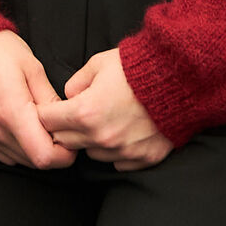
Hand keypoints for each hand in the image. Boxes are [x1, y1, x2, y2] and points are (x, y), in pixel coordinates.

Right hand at [0, 31, 71, 168]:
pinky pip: (3, 154)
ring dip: (34, 149)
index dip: (64, 154)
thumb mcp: (32, 67)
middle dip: (52, 150)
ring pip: (19, 160)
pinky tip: (21, 126)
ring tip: (38, 124)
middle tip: (56, 127)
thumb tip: (65, 121)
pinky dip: (17, 148)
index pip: (44, 157)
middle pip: (33, 162)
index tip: (68, 136)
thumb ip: (50, 99)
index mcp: (12, 112)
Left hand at [35, 45, 172, 170]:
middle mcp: (101, 138)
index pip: (47, 122)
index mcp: (85, 113)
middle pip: (65, 141)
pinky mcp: (143, 158)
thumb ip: (76, 83)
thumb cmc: (136, 67)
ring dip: (91, 141)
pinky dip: (116, 150)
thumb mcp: (98, 64)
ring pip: (91, 153)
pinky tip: (124, 131)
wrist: (179, 78)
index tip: (50, 108)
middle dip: (65, 128)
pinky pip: (118, 161)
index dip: (46, 113)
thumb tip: (69, 97)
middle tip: (76, 114)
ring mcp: (123, 151)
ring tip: (104, 120)